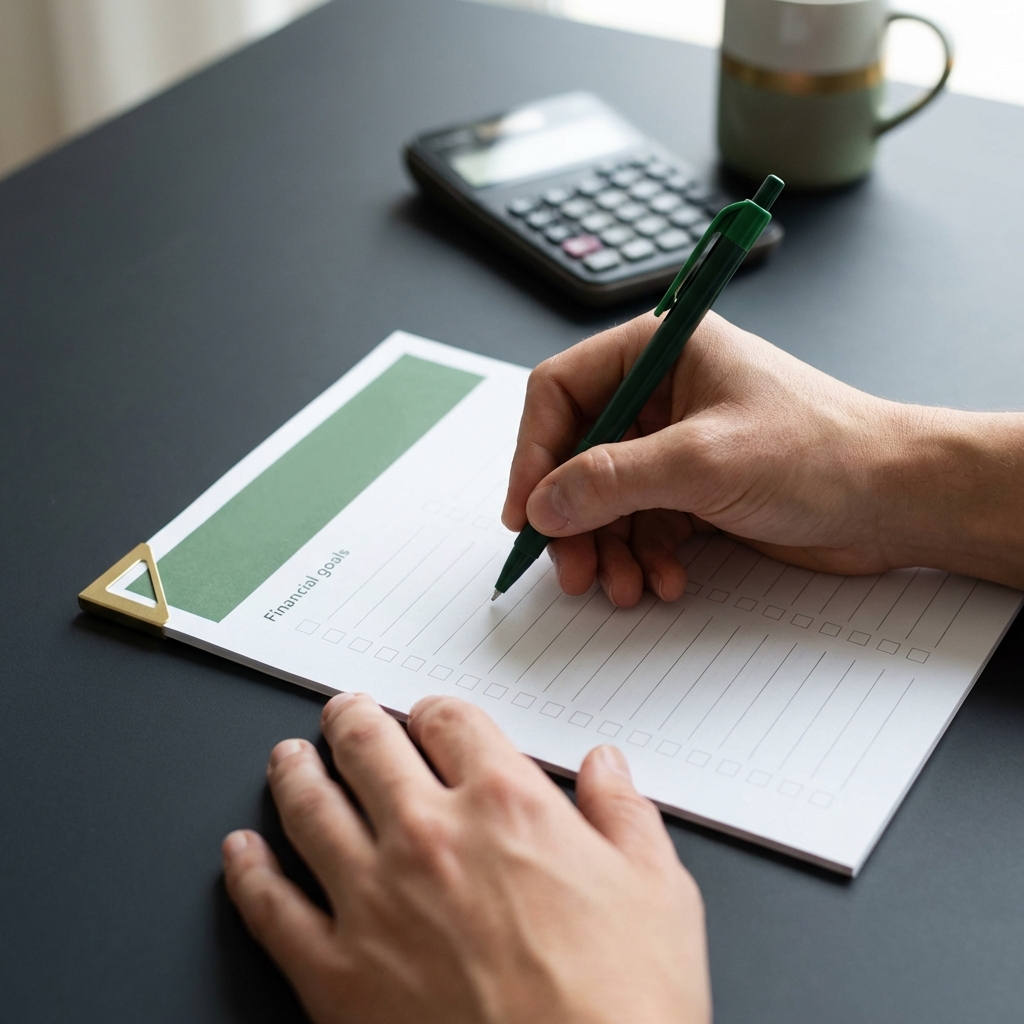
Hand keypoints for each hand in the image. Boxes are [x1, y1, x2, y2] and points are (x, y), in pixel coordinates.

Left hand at [223, 694, 710, 1023]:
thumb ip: (625, 814)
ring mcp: (374, 902)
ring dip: (294, 773)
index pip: (452, 722)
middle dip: (352, 721)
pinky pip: (271, 907)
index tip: (430, 717)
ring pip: (310, 808)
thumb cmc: (625, 1007)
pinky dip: (248, 872)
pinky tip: (241, 854)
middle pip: (368, 747)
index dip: (436, 711)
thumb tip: (608, 766)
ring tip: (287, 758)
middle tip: (343, 713)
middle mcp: (431, 837)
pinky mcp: (335, 974)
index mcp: (506, 806)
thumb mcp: (659, 894)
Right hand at [502, 310, 1023, 603]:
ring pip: (605, 499)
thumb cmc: (822, 450)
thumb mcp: (703, 461)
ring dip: (606, 548)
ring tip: (622, 586)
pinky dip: (642, 558)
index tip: (525, 511)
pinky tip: (664, 581)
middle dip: (572, 517)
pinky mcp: (694, 489)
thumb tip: (542, 502)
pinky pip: (641, 524)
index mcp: (658, 351)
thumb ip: (612, 480)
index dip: (533, 453)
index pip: (560, 391)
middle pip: (577, 454)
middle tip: (571, 567)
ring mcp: (676, 443)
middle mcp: (661, 392)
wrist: (896, 500)